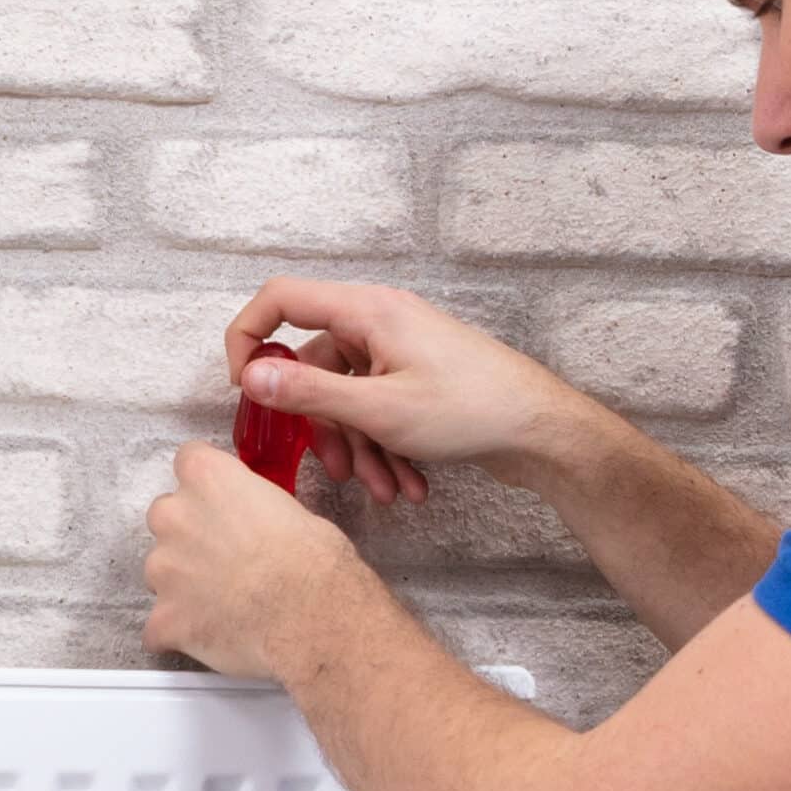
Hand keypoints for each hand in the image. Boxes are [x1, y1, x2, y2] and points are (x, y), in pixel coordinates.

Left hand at [143, 438, 340, 680]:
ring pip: (161, 572)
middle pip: (166, 516)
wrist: (311, 616)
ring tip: (224, 604)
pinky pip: (160, 627)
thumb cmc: (314, 561)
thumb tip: (255, 526)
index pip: (189, 460)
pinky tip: (211, 636)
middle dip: (189, 535)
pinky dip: (179, 631)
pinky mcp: (163, 619)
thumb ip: (254, 508)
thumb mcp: (293, 510)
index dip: (207, 484)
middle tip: (226, 558)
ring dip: (184, 585)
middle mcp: (174, 516)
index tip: (221, 501)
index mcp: (207, 478)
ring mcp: (163, 570)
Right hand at [218, 275, 577, 513]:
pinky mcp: (420, 380)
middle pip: (316, 364)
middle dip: (324, 425)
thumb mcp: (378, 409)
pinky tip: (408, 487)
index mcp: (368, 310)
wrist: (544, 432)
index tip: (246, 390)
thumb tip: (250, 376)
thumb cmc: (471, 410)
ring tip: (385, 491)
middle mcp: (381, 322)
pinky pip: (380, 409)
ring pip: (350, 397)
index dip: (249, 337)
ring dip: (360, 449)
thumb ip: (308, 392)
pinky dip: (386, 447)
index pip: (281, 298)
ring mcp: (402, 351)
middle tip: (337, 471)